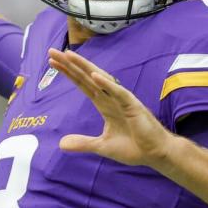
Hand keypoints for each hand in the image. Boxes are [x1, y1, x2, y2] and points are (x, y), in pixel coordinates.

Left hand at [47, 49, 173, 168]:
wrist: (155, 154)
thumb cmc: (133, 147)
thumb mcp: (102, 146)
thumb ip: (82, 142)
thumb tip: (61, 144)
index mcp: (104, 104)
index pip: (82, 84)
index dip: (68, 73)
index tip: (52, 62)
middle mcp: (111, 97)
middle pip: (86, 76)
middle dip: (70, 64)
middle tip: (52, 52)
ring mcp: (122, 99)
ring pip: (100, 79)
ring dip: (85, 67)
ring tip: (70, 55)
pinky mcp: (133, 106)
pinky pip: (118, 92)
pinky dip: (107, 84)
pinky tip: (94, 75)